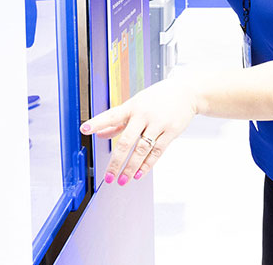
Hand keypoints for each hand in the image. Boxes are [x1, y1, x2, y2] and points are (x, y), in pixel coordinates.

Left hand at [79, 77, 198, 184]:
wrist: (187, 92)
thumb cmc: (159, 98)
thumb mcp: (137, 104)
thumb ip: (118, 120)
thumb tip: (100, 134)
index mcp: (133, 106)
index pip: (112, 115)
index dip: (98, 122)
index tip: (85, 129)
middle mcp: (144, 115)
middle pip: (126, 141)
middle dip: (116, 161)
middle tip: (108, 176)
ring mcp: (159, 123)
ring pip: (142, 149)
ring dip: (131, 167)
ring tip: (122, 180)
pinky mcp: (171, 131)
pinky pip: (157, 151)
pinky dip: (147, 164)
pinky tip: (139, 173)